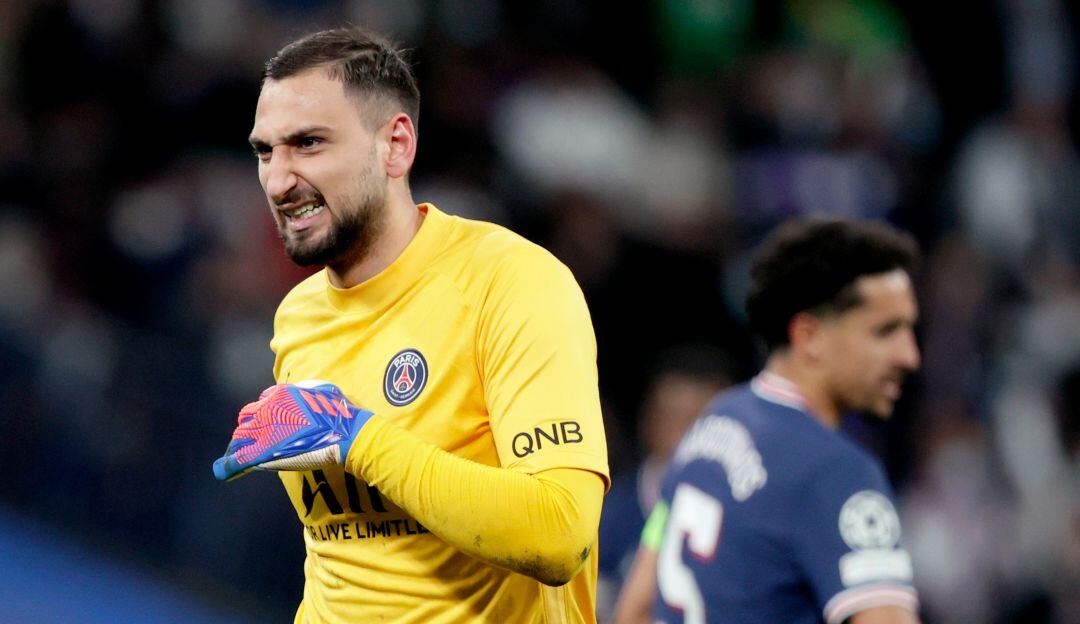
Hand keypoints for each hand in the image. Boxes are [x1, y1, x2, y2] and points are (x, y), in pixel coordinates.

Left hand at [213, 380, 372, 481]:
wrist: (345, 433)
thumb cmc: (339, 414)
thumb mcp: (323, 392)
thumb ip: (308, 393)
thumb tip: (308, 394)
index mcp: (280, 394)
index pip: (262, 403)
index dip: (264, 415)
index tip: (267, 425)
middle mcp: (267, 409)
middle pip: (247, 419)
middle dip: (249, 430)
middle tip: (251, 442)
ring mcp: (263, 431)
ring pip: (240, 438)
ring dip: (239, 446)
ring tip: (236, 457)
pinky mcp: (262, 452)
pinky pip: (237, 459)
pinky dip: (228, 466)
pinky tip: (221, 471)